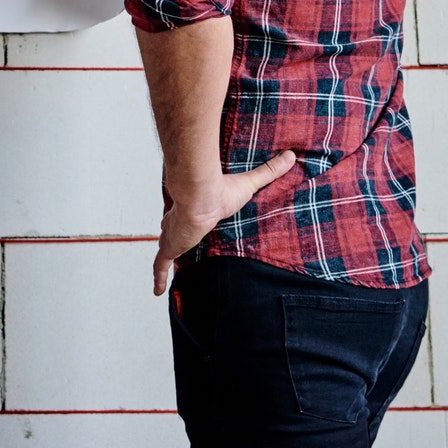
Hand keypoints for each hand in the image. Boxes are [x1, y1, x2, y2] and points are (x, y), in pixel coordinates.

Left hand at [151, 151, 298, 294]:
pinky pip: (160, 266)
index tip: (188, 223)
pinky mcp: (169, 247)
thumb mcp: (249, 184)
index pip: (187, 214)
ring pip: (165, 247)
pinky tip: (156, 291)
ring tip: (164, 272)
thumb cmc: (221, 190)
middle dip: (172, 236)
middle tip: (176, 244)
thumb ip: (268, 171)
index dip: (186, 219)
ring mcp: (172, 235)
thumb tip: (290, 155)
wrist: (200, 194)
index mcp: (194, 209)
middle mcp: (179, 221)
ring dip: (165, 258)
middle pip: (172, 230)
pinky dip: (158, 278)